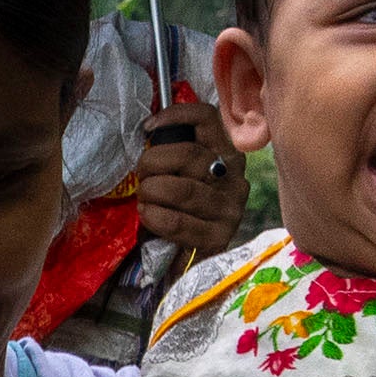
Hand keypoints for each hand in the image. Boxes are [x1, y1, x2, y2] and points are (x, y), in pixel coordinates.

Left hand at [130, 108, 244, 269]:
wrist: (190, 260)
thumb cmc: (181, 208)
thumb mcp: (183, 173)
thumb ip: (175, 152)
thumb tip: (150, 132)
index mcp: (226, 153)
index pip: (207, 118)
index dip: (176, 115)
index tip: (148, 128)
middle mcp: (234, 177)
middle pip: (189, 155)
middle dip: (153, 162)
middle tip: (141, 175)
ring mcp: (230, 208)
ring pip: (183, 189)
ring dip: (151, 191)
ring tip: (143, 197)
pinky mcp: (220, 236)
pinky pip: (179, 221)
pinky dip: (154, 216)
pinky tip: (146, 214)